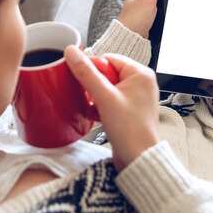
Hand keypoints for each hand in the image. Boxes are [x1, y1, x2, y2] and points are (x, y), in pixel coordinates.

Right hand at [64, 46, 159, 171]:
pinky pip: (109, 101)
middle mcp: (141, 83)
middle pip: (107, 73)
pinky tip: (94, 115)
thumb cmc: (130, 130)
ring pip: (106, 88)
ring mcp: (135, 98)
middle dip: (93, 85)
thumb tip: (72, 52)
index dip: (92, 68)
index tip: (80, 79)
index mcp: (141, 73)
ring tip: (92, 108)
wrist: (138, 160)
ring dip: (94, 97)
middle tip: (88, 97)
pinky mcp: (129, 111)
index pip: (109, 58)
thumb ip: (87, 73)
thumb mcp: (104, 97)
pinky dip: (99, 106)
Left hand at [118, 0, 163, 37]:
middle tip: (161, 7)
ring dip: (162, 10)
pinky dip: (160, 17)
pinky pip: (158, 14)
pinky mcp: (147, 19)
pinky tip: (159, 20)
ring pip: (160, 5)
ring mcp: (143, 9)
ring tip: (159, 15)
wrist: (131, 40)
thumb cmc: (135, 20)